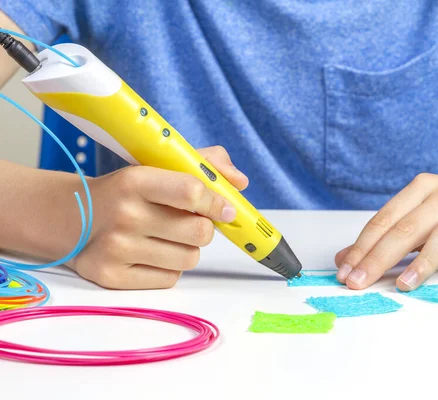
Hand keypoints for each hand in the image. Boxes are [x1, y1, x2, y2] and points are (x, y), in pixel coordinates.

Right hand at [66, 146, 247, 289]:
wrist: (68, 217)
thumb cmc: (125, 192)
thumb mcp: (155, 167)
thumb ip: (202, 164)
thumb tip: (240, 182)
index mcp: (135, 180)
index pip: (192, 192)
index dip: (217, 202)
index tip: (225, 209)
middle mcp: (125, 214)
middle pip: (199, 232)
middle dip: (204, 228)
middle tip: (193, 222)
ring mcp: (116, 249)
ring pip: (189, 258)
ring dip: (188, 249)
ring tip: (169, 238)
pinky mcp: (111, 277)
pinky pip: (170, 278)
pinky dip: (170, 268)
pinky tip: (153, 254)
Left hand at [334, 170, 437, 292]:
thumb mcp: (422, 212)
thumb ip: (387, 234)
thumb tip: (345, 259)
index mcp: (424, 187)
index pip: (387, 220)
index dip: (363, 247)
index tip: (345, 272)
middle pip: (410, 227)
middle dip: (380, 257)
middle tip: (360, 282)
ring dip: (425, 261)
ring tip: (405, 285)